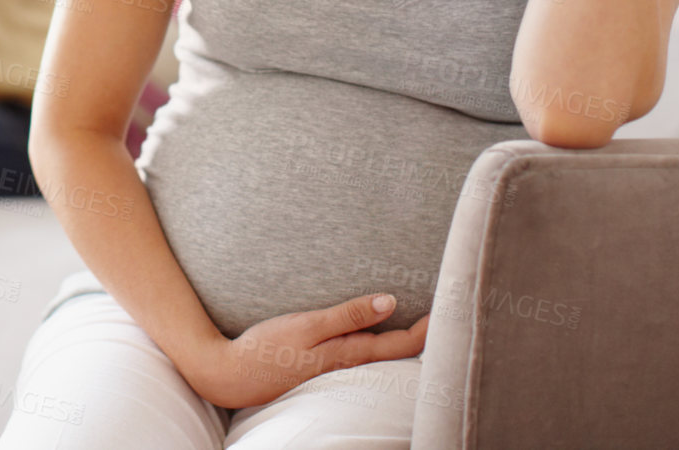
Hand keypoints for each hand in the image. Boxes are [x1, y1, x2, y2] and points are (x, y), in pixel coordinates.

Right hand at [181, 294, 429, 409]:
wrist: (230, 375)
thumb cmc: (267, 348)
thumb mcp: (308, 326)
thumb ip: (347, 315)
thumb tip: (391, 303)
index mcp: (347, 354)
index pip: (399, 345)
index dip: (427, 332)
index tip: (448, 313)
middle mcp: (346, 365)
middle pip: (394, 354)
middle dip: (421, 339)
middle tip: (445, 318)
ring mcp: (332, 369)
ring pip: (378, 356)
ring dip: (400, 342)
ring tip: (419, 325)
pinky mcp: (319, 367)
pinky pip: (358, 357)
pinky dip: (375, 345)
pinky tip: (376, 335)